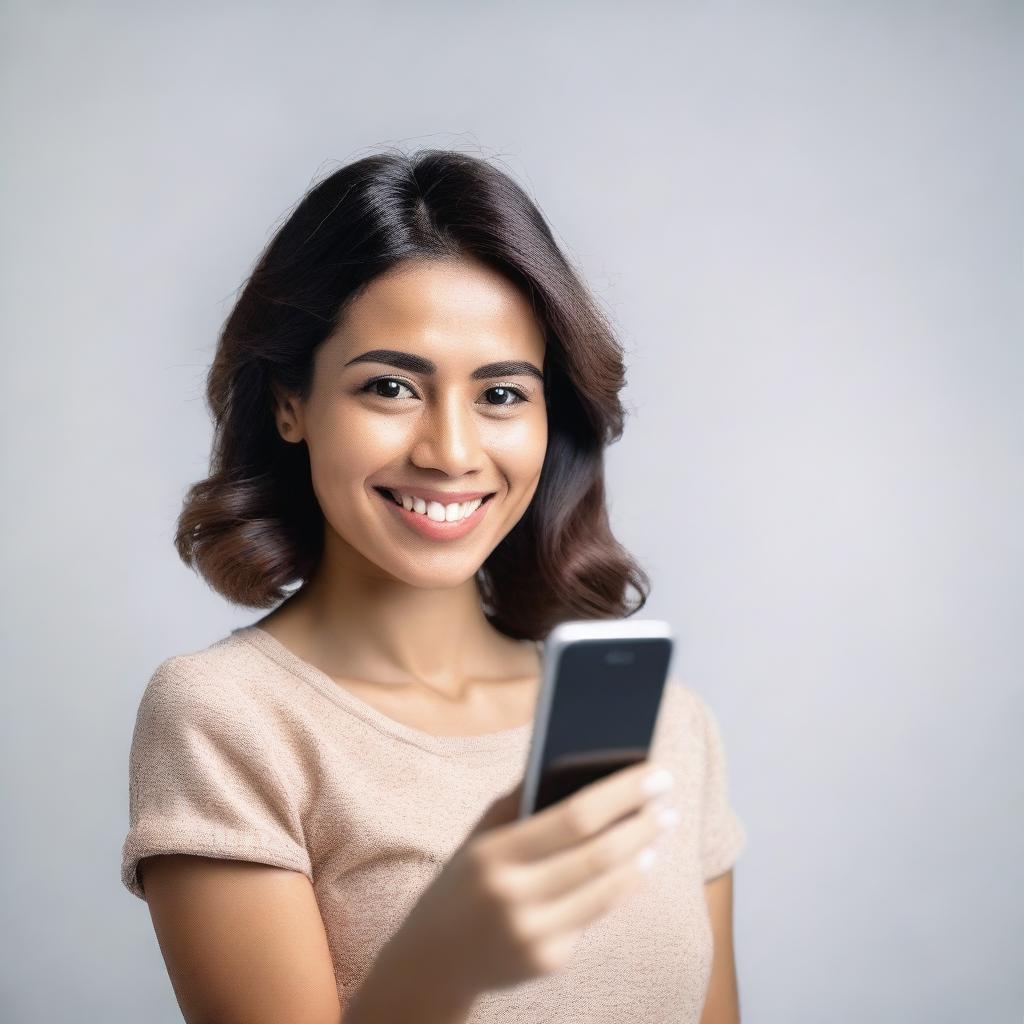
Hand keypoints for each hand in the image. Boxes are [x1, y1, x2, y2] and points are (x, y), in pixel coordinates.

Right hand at [388, 760, 678, 997]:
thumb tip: (575, 759)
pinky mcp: (547, 961)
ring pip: (606, 891)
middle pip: (599, 855)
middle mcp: (513, 897)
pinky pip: (592, 918)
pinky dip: (618, 889)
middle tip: (668, 804)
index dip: (622, 794)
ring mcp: (532, 935)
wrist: (432, 958)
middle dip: (642, 825)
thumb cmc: (466, 879)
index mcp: (494, 853)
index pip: (574, 817)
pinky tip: (633, 869)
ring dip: (642, 857)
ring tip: (660, 831)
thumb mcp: (480, 835)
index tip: (655, 774)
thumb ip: (521, 799)